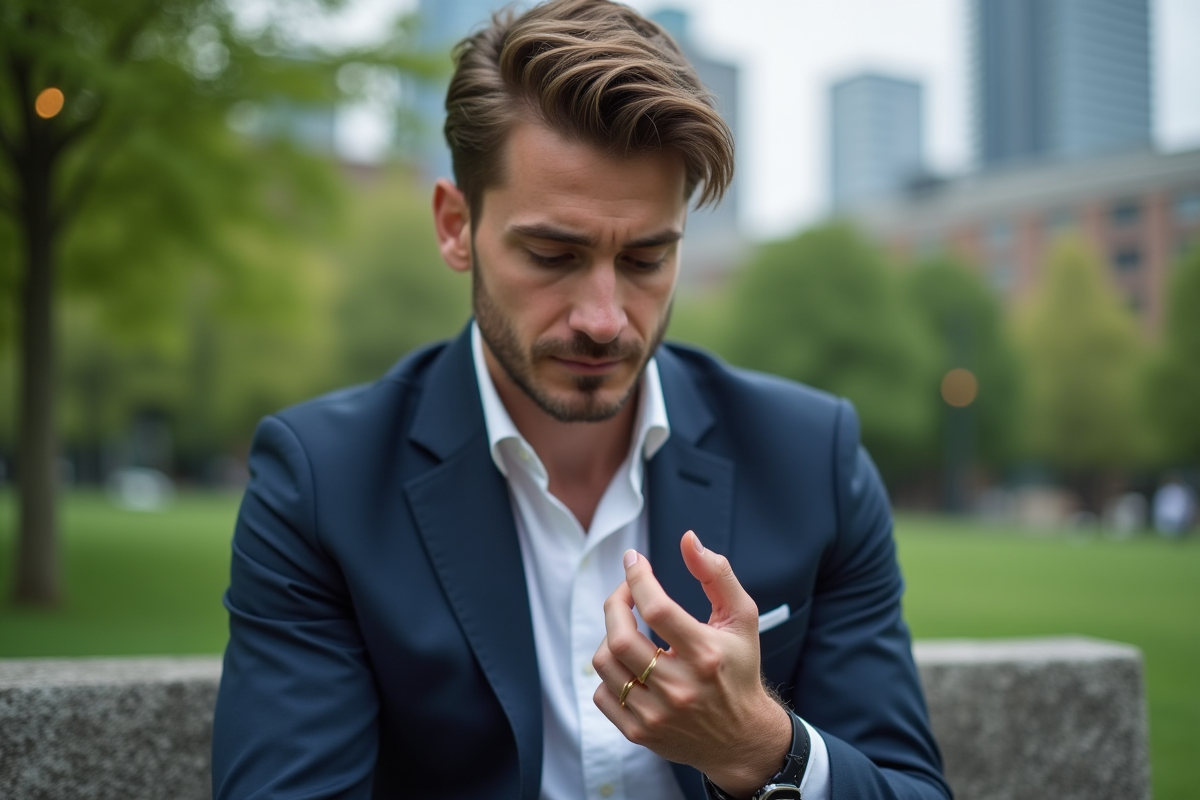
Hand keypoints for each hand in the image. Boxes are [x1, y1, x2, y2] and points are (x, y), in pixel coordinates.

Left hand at [592, 530, 792, 797]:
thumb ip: (717, 575)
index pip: (657, 609)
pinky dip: (609, 673)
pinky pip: (603, 694)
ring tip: (627, 629)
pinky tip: (629, 664)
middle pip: (620, 638)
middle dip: (615, 604)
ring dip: (609, 636)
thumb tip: (687, 539)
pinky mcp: (640, 733)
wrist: (741, 738)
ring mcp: (656, 714)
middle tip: (625, 593)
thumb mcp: (742, 619)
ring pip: (605, 664)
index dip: (637, 579)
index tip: (633, 561)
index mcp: (706, 655)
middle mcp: (680, 688)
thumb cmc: (739, 669)